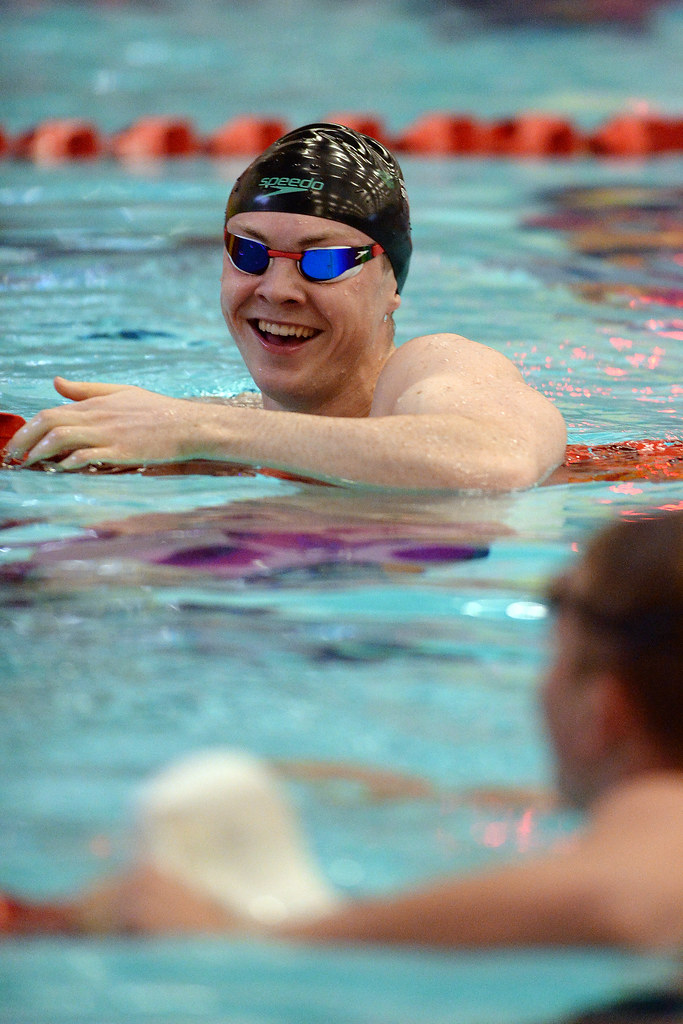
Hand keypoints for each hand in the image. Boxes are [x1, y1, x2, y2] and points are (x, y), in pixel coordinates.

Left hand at [7, 377, 199, 470]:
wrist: (188, 425)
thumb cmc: (157, 410)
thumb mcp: (120, 392)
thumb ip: (86, 390)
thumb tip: (56, 383)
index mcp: (96, 403)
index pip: (51, 412)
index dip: (29, 428)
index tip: (18, 442)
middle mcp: (97, 417)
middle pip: (49, 422)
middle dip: (24, 439)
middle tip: (11, 456)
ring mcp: (108, 435)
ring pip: (61, 437)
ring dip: (39, 451)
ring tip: (27, 464)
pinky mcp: (120, 452)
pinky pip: (86, 455)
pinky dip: (67, 462)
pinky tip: (60, 469)